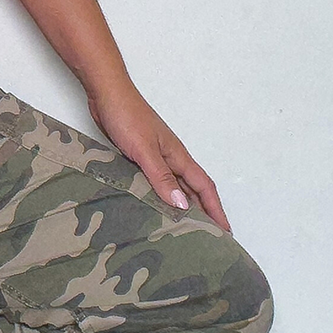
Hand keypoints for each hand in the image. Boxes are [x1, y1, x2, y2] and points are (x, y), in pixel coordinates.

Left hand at [86, 81, 230, 232]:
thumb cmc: (127, 116)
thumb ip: (161, 176)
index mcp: (178, 156)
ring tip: (182, 229)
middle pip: (192, 190)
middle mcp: (170, 158)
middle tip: (207, 238)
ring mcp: (155, 157)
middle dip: (203, 213)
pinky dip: (158, 195)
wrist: (106, 94)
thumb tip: (181, 205)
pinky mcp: (138, 156)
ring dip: (180, 206)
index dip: (216, 210)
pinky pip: (154, 181)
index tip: (226, 232)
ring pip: (173, 186)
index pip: (204, 188)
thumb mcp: (144, 150)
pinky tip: (152, 205)